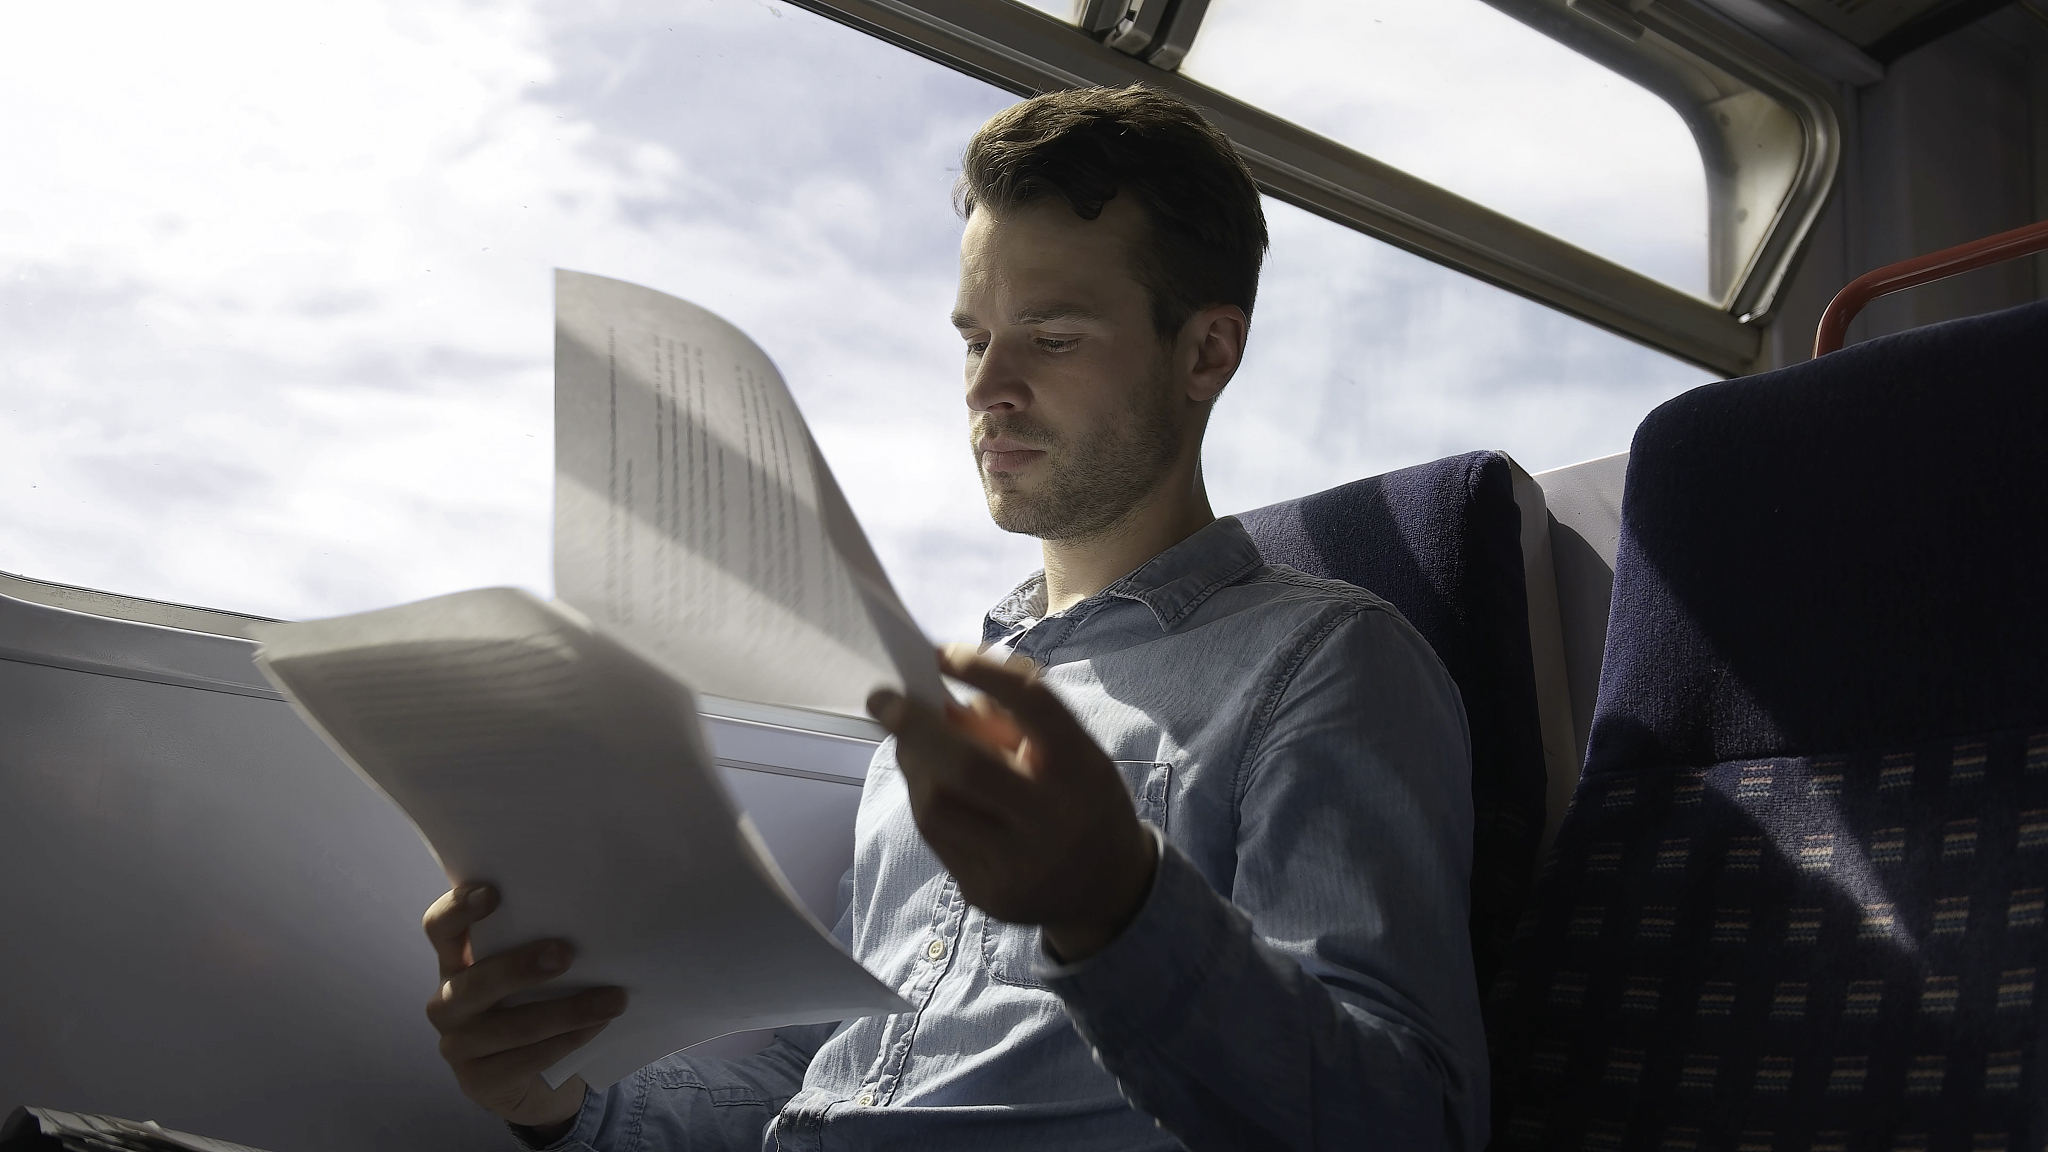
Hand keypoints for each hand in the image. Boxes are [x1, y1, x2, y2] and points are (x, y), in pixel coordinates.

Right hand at [421, 885, 625, 1134]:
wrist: (531, 1078)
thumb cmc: (530, 1004)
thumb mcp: (527, 972)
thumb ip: (537, 943)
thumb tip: (593, 916)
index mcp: (456, 962)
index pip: (439, 928)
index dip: (458, 909)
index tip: (493, 893)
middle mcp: (447, 1001)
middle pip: (475, 982)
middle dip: (521, 968)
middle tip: (566, 954)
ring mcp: (458, 1045)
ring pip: (511, 1027)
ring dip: (568, 1011)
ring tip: (613, 1000)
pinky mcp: (478, 1081)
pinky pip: (525, 1060)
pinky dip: (566, 1041)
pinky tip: (595, 1028)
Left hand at [867, 646, 1156, 961]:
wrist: (1108, 888)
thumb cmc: (1080, 799)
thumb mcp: (1072, 752)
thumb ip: (1013, 721)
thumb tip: (936, 693)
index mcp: (1084, 770)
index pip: (1034, 705)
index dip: (983, 671)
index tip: (941, 653)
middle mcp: (1054, 819)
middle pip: (967, 765)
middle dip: (914, 725)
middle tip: (882, 698)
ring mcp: (1019, 864)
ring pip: (937, 804)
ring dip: (912, 763)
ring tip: (911, 743)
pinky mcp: (987, 892)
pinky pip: (934, 837)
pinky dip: (921, 798)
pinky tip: (928, 783)